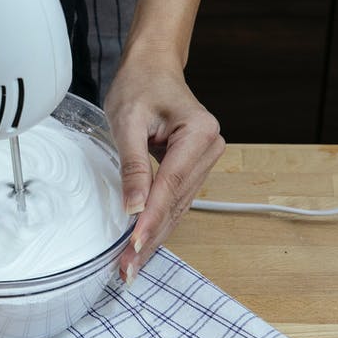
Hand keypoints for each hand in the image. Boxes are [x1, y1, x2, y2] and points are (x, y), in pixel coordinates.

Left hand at [104, 50, 224, 283]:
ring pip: (177, 208)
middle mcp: (210, 149)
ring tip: (131, 266)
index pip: (170, 185)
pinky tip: (142, 245)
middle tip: (127, 269)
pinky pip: (175, 201)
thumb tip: (134, 207)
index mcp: (199, 133)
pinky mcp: (192, 169)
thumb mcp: (127, 121)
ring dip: (154, 237)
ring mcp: (204, 160)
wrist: (152, 67)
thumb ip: (132, 165)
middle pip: (176, 203)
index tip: (132, 246)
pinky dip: (158, 223)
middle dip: (150, 237)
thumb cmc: (139, 85)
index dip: (151, 219)